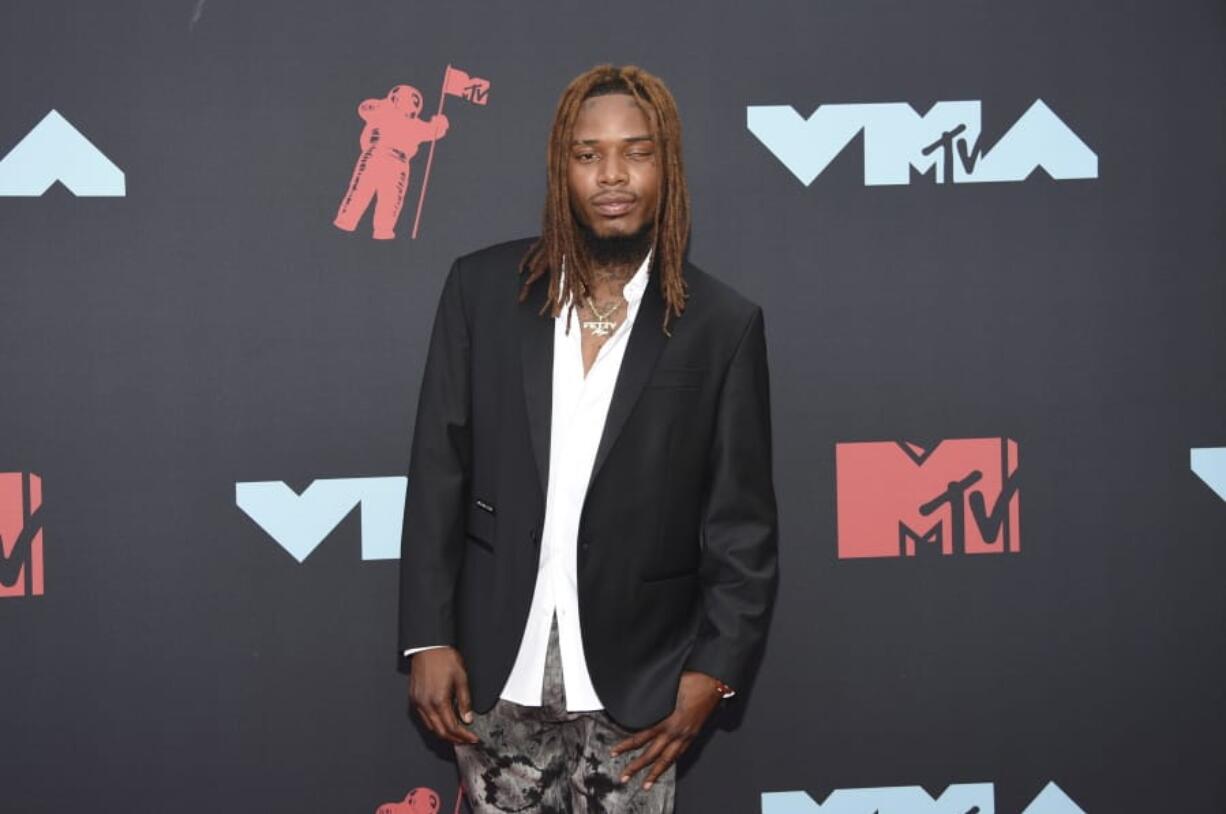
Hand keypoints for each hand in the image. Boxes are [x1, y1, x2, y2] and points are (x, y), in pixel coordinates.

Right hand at [408, 647, 478, 744]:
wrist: (428, 647)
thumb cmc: (444, 658)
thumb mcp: (461, 678)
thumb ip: (464, 701)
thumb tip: (467, 717)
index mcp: (439, 700)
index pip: (452, 727)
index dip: (463, 736)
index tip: (471, 738)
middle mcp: (426, 704)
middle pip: (440, 731)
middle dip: (454, 739)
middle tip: (465, 740)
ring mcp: (418, 702)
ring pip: (430, 727)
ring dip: (443, 733)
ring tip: (456, 733)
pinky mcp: (413, 698)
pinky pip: (423, 718)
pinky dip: (434, 723)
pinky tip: (442, 721)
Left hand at [610, 671, 724, 789]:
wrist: (713, 682)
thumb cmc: (691, 680)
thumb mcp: (666, 688)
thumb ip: (652, 700)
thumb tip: (637, 702)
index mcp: (667, 720)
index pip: (641, 738)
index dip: (626, 746)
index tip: (615, 752)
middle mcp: (676, 732)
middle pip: (652, 754)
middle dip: (636, 767)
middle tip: (623, 777)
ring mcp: (686, 736)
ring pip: (667, 760)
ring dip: (654, 773)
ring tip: (645, 784)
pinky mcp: (693, 735)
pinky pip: (679, 754)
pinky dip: (670, 763)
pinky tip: (665, 767)